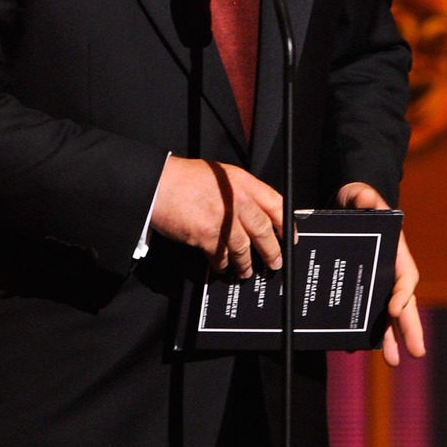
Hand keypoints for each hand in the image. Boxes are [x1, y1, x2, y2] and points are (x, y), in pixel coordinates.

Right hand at [151, 156, 283, 278]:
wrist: (158, 184)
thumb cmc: (183, 178)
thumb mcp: (220, 175)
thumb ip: (239, 191)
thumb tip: (253, 211)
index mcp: (242, 182)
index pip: (276, 204)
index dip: (285, 224)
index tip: (288, 236)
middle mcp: (237, 200)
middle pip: (264, 230)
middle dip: (271, 250)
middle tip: (274, 262)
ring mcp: (223, 219)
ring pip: (244, 248)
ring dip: (246, 264)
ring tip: (246, 271)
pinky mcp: (207, 235)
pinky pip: (221, 256)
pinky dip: (223, 265)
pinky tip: (223, 267)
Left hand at [337, 182, 425, 365]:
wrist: (350, 207)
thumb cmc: (360, 201)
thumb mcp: (362, 196)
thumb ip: (366, 199)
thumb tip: (368, 201)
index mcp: (396, 253)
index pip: (405, 276)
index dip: (403, 293)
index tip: (396, 310)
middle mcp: (392, 272)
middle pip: (405, 303)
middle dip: (410, 328)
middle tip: (417, 353)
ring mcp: (380, 283)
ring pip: (388, 315)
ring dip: (392, 338)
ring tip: (393, 361)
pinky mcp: (364, 289)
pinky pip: (367, 313)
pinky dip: (365, 331)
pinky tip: (357, 348)